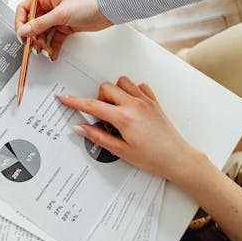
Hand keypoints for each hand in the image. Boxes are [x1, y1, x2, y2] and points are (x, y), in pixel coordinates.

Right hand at [15, 0, 111, 60]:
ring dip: (43, 44)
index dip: (20, 22)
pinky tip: (53, 53)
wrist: (107, 10)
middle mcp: (49, 6)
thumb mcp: (60, 14)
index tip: (22, 35)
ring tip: (47, 51)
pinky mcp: (64, 27)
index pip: (24, 9)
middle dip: (34, 37)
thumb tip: (24, 30)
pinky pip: (53, 39)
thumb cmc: (88, 3)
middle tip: (35, 47)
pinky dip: (53, 47)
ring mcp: (56, 17)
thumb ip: (40, 24)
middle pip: (32, 24)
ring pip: (43, 33)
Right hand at [57, 77, 207, 183]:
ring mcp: (145, 100)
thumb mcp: (121, 150)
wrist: (177, 158)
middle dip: (99, 99)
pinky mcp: (154, 101)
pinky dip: (131, 92)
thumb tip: (80, 128)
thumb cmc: (153, 157)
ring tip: (116, 110)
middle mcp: (134, 104)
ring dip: (115, 93)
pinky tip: (131, 106)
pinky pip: (138, 86)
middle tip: (103, 117)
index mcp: (124, 117)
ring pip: (121, 82)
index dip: (74, 101)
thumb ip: (97, 136)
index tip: (64, 98)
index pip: (92, 105)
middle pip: (105, 88)